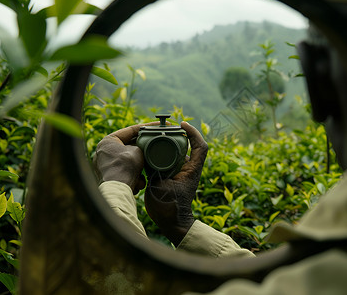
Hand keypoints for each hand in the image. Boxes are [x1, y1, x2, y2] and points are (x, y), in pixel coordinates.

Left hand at [93, 122, 158, 193]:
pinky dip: (134, 178)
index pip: (130, 130)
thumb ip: (142, 146)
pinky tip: (138, 183)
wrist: (117, 189)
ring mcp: (105, 166)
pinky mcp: (110, 179)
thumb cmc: (125, 166)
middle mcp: (104, 153)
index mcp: (108, 141)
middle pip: (130, 148)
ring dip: (140, 168)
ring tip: (145, 173)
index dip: (147, 127)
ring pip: (130, 163)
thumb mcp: (139, 150)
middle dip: (143, 152)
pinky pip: (126, 173)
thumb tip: (145, 148)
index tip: (159, 125)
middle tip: (156, 148)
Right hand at [144, 121, 207, 245]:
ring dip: (168, 144)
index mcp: (191, 170)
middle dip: (176, 135)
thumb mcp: (159, 186)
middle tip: (161, 128)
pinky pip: (169, 160)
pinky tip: (148, 152)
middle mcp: (189, 169)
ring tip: (153, 138)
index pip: (200, 146)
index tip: (182, 124)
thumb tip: (146, 153)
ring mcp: (182, 173)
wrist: (172, 223)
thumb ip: (154, 169)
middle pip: (187, 146)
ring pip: (177, 153)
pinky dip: (161, 154)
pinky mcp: (174, 177)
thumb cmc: (168, 207)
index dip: (193, 132)